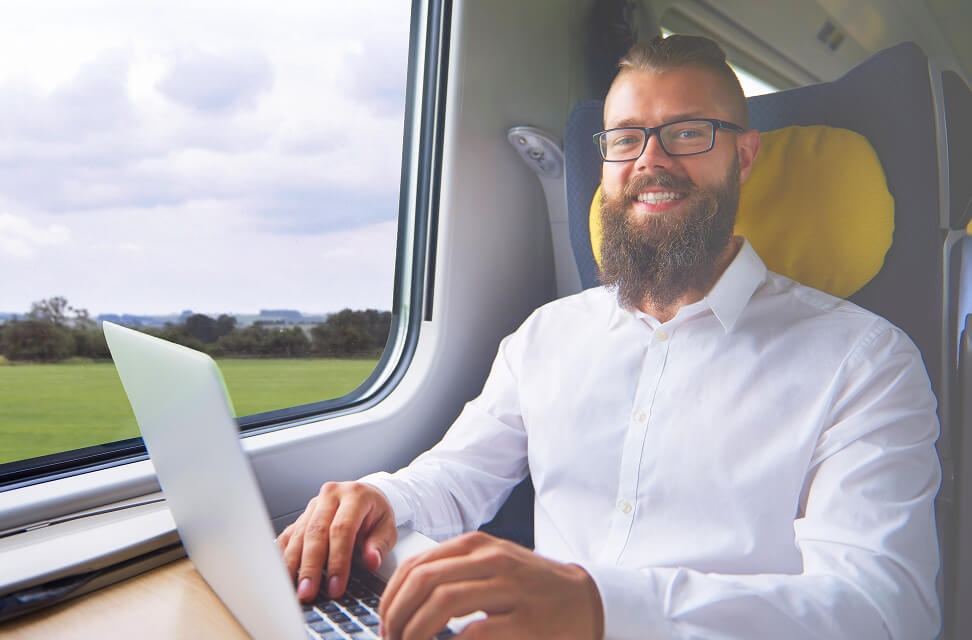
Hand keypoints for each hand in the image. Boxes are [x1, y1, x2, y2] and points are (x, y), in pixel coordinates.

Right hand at [276, 481, 396, 602]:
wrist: (366, 495)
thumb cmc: (376, 513)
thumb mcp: (388, 528)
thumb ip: (379, 545)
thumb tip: (371, 562)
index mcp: (354, 495)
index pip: (342, 529)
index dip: (338, 560)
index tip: (336, 586)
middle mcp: (330, 496)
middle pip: (315, 532)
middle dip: (310, 567)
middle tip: (308, 592)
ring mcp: (313, 505)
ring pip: (298, 535)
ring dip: (293, 565)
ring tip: (293, 589)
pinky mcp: (301, 516)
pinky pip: (288, 536)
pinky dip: (284, 556)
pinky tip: (283, 573)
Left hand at [379, 531, 603, 639]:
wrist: (586, 599)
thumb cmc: (533, 586)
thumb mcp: (492, 565)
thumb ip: (455, 571)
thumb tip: (404, 597)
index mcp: (477, 546)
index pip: (417, 564)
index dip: (391, 595)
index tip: (385, 619)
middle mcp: (491, 560)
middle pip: (423, 581)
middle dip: (396, 614)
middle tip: (390, 637)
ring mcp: (509, 589)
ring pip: (442, 602)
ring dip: (415, 631)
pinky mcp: (523, 621)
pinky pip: (472, 633)